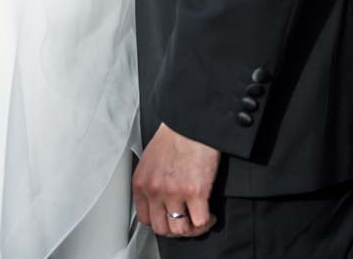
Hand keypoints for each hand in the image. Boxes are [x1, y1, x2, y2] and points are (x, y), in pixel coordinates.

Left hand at [133, 123, 220, 237]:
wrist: (193, 121)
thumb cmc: (177, 133)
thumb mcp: (151, 157)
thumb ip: (152, 180)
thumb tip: (161, 197)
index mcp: (142, 182)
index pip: (146, 219)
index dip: (161, 222)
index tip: (171, 218)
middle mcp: (155, 191)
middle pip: (162, 229)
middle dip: (177, 228)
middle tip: (187, 222)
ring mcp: (175, 193)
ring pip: (181, 229)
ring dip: (192, 229)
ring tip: (200, 220)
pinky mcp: (196, 192)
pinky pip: (200, 221)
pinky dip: (206, 222)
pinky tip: (210, 215)